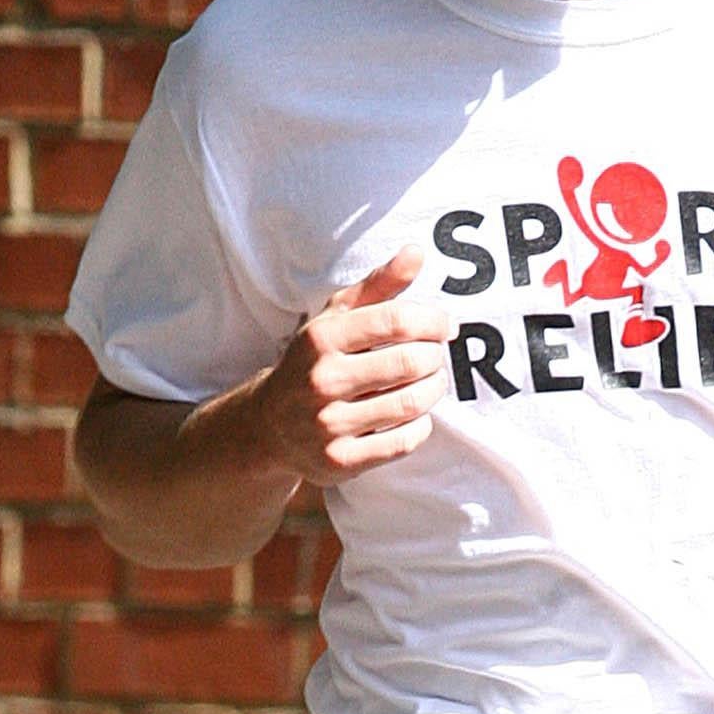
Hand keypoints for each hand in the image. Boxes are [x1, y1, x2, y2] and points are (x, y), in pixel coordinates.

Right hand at [254, 244, 457, 485]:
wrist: (267, 426)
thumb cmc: (314, 361)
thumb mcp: (336, 317)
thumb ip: (379, 285)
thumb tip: (417, 252)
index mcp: (322, 338)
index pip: (396, 321)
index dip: (433, 322)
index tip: (446, 326)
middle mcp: (321, 381)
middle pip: (411, 363)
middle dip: (435, 357)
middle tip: (436, 357)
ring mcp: (328, 424)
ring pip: (411, 403)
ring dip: (434, 390)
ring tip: (431, 382)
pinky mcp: (339, 461)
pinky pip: (403, 441)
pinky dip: (420, 426)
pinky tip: (414, 415)